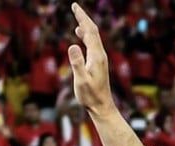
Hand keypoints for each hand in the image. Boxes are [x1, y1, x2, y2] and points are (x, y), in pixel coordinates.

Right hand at [67, 4, 117, 118]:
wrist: (102, 107)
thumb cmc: (90, 96)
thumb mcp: (81, 80)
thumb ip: (77, 63)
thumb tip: (72, 45)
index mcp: (96, 56)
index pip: (90, 31)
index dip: (82, 18)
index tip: (75, 6)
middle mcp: (100, 55)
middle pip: (93, 31)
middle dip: (84, 18)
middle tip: (75, 6)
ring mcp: (100, 59)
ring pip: (93, 37)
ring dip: (85, 25)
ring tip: (77, 16)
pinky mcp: (98, 63)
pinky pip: (92, 44)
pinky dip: (85, 35)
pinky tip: (79, 34)